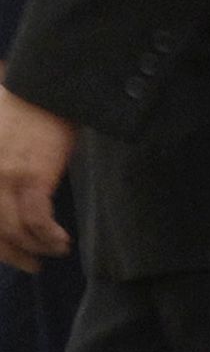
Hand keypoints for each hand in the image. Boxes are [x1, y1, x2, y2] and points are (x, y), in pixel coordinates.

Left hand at [0, 87, 75, 271]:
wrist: (44, 86)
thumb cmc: (20, 105)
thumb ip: (1, 167)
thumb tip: (11, 189)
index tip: (10, 251)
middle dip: (13, 254)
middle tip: (30, 265)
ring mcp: (6, 182)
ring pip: (16, 232)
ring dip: (35, 248)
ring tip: (52, 254)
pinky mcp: (34, 179)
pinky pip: (38, 221)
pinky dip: (49, 237)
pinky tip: (61, 241)